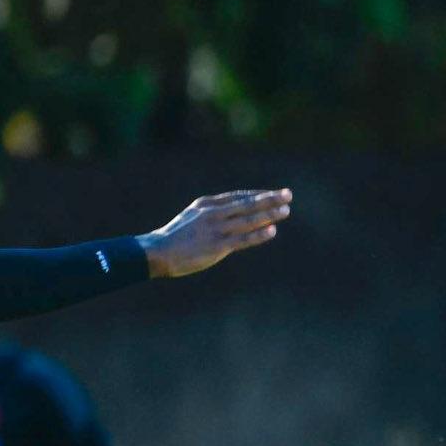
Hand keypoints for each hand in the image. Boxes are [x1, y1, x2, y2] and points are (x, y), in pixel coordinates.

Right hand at [138, 189, 292, 277]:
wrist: (158, 252)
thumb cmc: (175, 237)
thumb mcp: (192, 218)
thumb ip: (212, 214)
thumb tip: (231, 215)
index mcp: (206, 204)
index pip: (238, 196)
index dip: (257, 195)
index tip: (273, 194)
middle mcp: (213, 213)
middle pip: (247, 203)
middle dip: (269, 199)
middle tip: (288, 194)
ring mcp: (215, 229)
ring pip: (248, 219)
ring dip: (269, 214)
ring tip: (286, 211)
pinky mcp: (217, 246)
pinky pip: (242, 239)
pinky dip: (258, 234)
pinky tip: (272, 231)